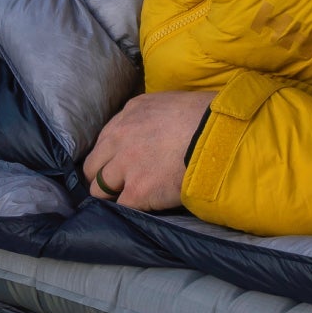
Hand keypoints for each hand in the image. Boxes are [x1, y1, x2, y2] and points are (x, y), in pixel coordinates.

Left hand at [82, 90, 214, 210]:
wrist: (218, 137)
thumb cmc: (205, 117)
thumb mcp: (168, 103)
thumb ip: (150, 116)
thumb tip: (150, 130)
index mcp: (129, 113)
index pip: (105, 140)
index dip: (110, 156)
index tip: (117, 164)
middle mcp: (119, 138)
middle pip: (93, 166)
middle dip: (102, 176)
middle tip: (116, 186)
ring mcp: (126, 166)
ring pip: (100, 190)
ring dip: (112, 195)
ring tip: (128, 200)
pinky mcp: (137, 191)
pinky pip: (121, 207)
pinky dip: (130, 210)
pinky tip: (142, 209)